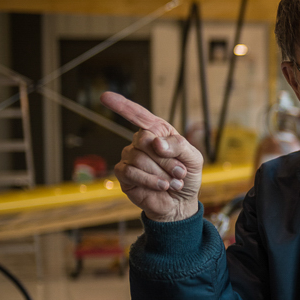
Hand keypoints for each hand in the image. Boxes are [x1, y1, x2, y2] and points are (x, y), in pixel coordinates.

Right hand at [100, 91, 202, 221]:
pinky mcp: (124, 174)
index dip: (123, 106)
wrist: (180, 202)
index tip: (105, 96)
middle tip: (180, 172)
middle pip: (144, 139)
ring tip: (173, 182)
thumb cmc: (186, 177)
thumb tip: (155, 142)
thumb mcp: (193, 158)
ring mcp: (130, 157)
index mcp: (159, 132)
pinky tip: (162, 186)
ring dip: (161, 173)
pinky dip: (150, 180)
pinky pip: (131, 172)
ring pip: (139, 157)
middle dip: (167, 159)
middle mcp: (141, 142)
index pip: (139, 115)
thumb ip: (179, 145)